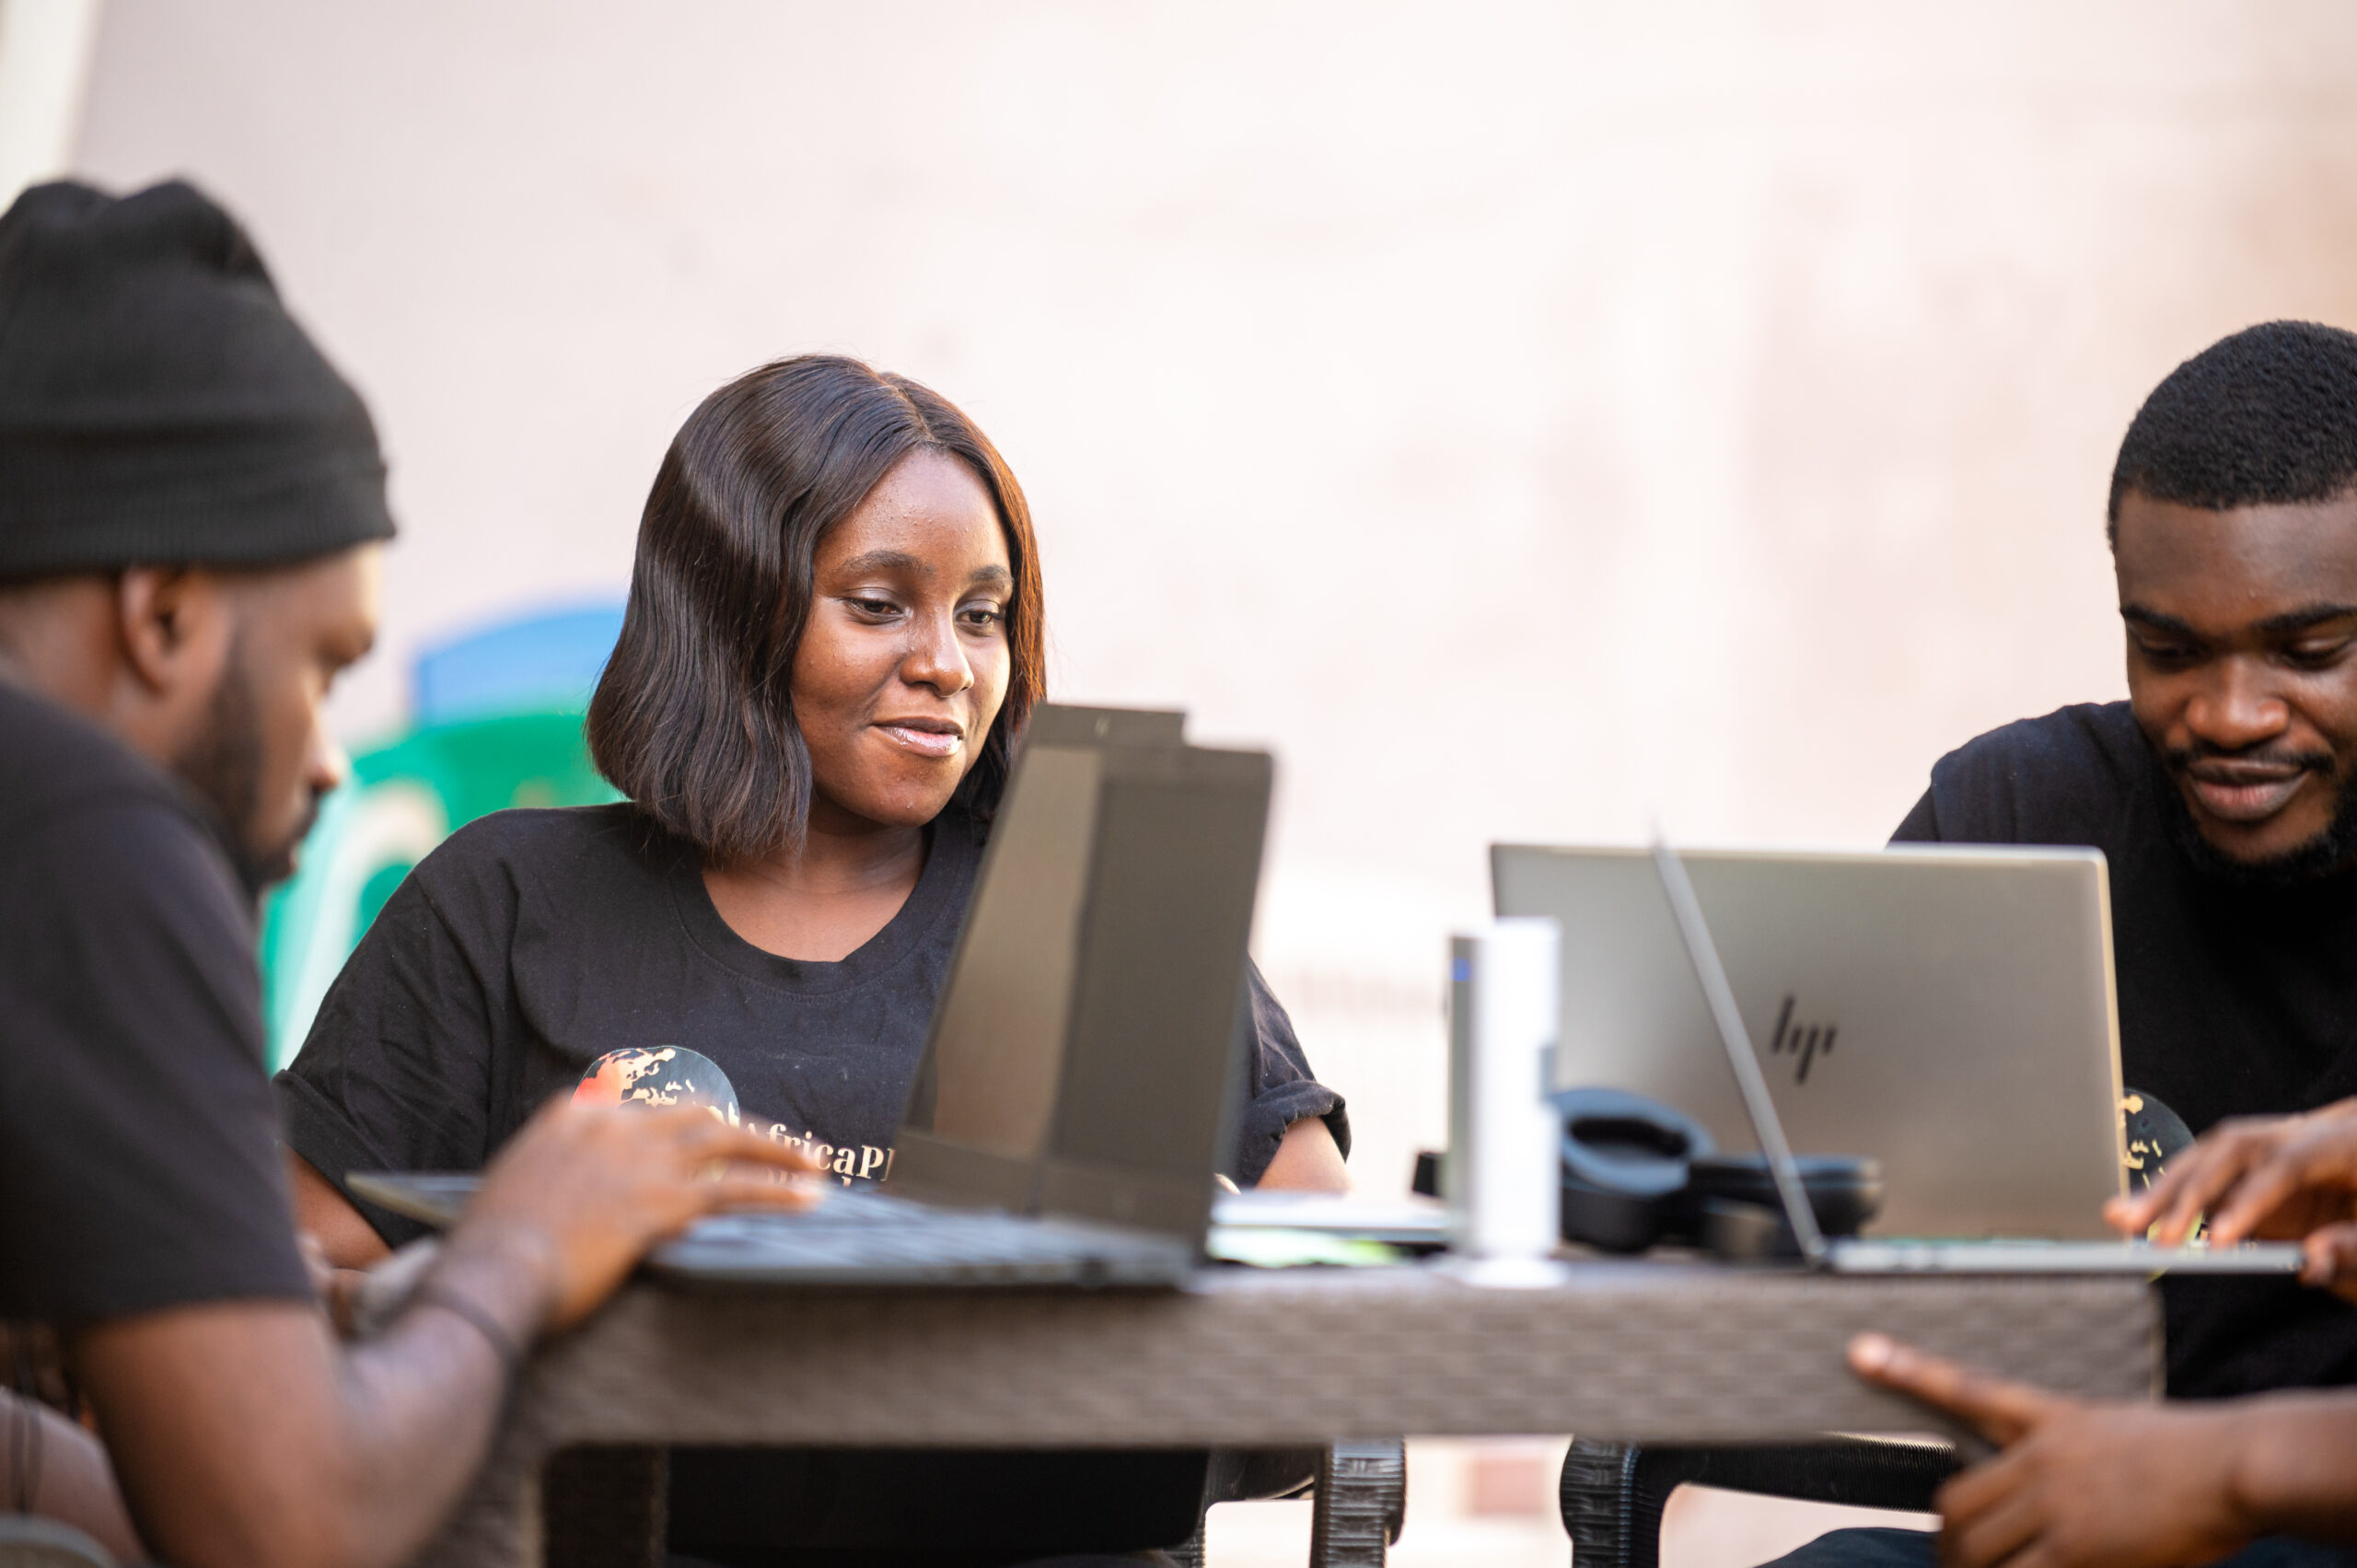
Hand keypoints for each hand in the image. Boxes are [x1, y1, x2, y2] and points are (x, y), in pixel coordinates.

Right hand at [450, 1097, 823, 1331]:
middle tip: (780, 1142)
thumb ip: (552, 1174)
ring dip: (779, 1149)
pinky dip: (778, 1190)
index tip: (713, 1130)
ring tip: (815, 1161)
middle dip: (744, 1127)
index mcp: (572, 1115)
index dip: (686, 1123)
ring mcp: (641, 1159)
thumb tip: (574, 1193)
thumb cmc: (490, 1251)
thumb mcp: (513, 1190)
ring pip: (729, 1141)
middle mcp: (613, 1126)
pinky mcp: (662, 1200)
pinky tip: (809, 1196)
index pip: (646, 1106)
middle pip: (698, 1114)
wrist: (490, 1274)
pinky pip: (736, 1189)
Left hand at [1848, 1334, 2258, 1567]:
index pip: (1963, 1391)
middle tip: (1954, 1556)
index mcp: (2048, 1419)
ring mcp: (2056, 1505)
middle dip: (1947, 1537)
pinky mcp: (2079, 1549)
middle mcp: (2040, 1459)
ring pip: (1978, 1546)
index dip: (1906, 1371)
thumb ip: (2066, 1452)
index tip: (1859, 1352)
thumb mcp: (2112, 1428)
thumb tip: (2034, 1483)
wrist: (2236, 1465)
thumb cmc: (2189, 1449)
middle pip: (1956, 1500)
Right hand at [2104, 1099, 2356, 1298]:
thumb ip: (2352, 1249)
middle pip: (2230, 1151)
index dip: (2246, 1202)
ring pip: (2208, 1156)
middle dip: (2184, 1192)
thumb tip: (2309, 1263)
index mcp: (2342, 1142)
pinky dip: (2173, 1196)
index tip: (2216, 1243)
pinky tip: (2139, 1215)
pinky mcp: (2254, 1167)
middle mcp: (2299, 1133)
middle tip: (2145, 1231)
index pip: (2283, 1166)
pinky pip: (2207, 1174)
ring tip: (2121, 1220)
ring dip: (2163, 1190)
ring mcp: (2272, 1145)